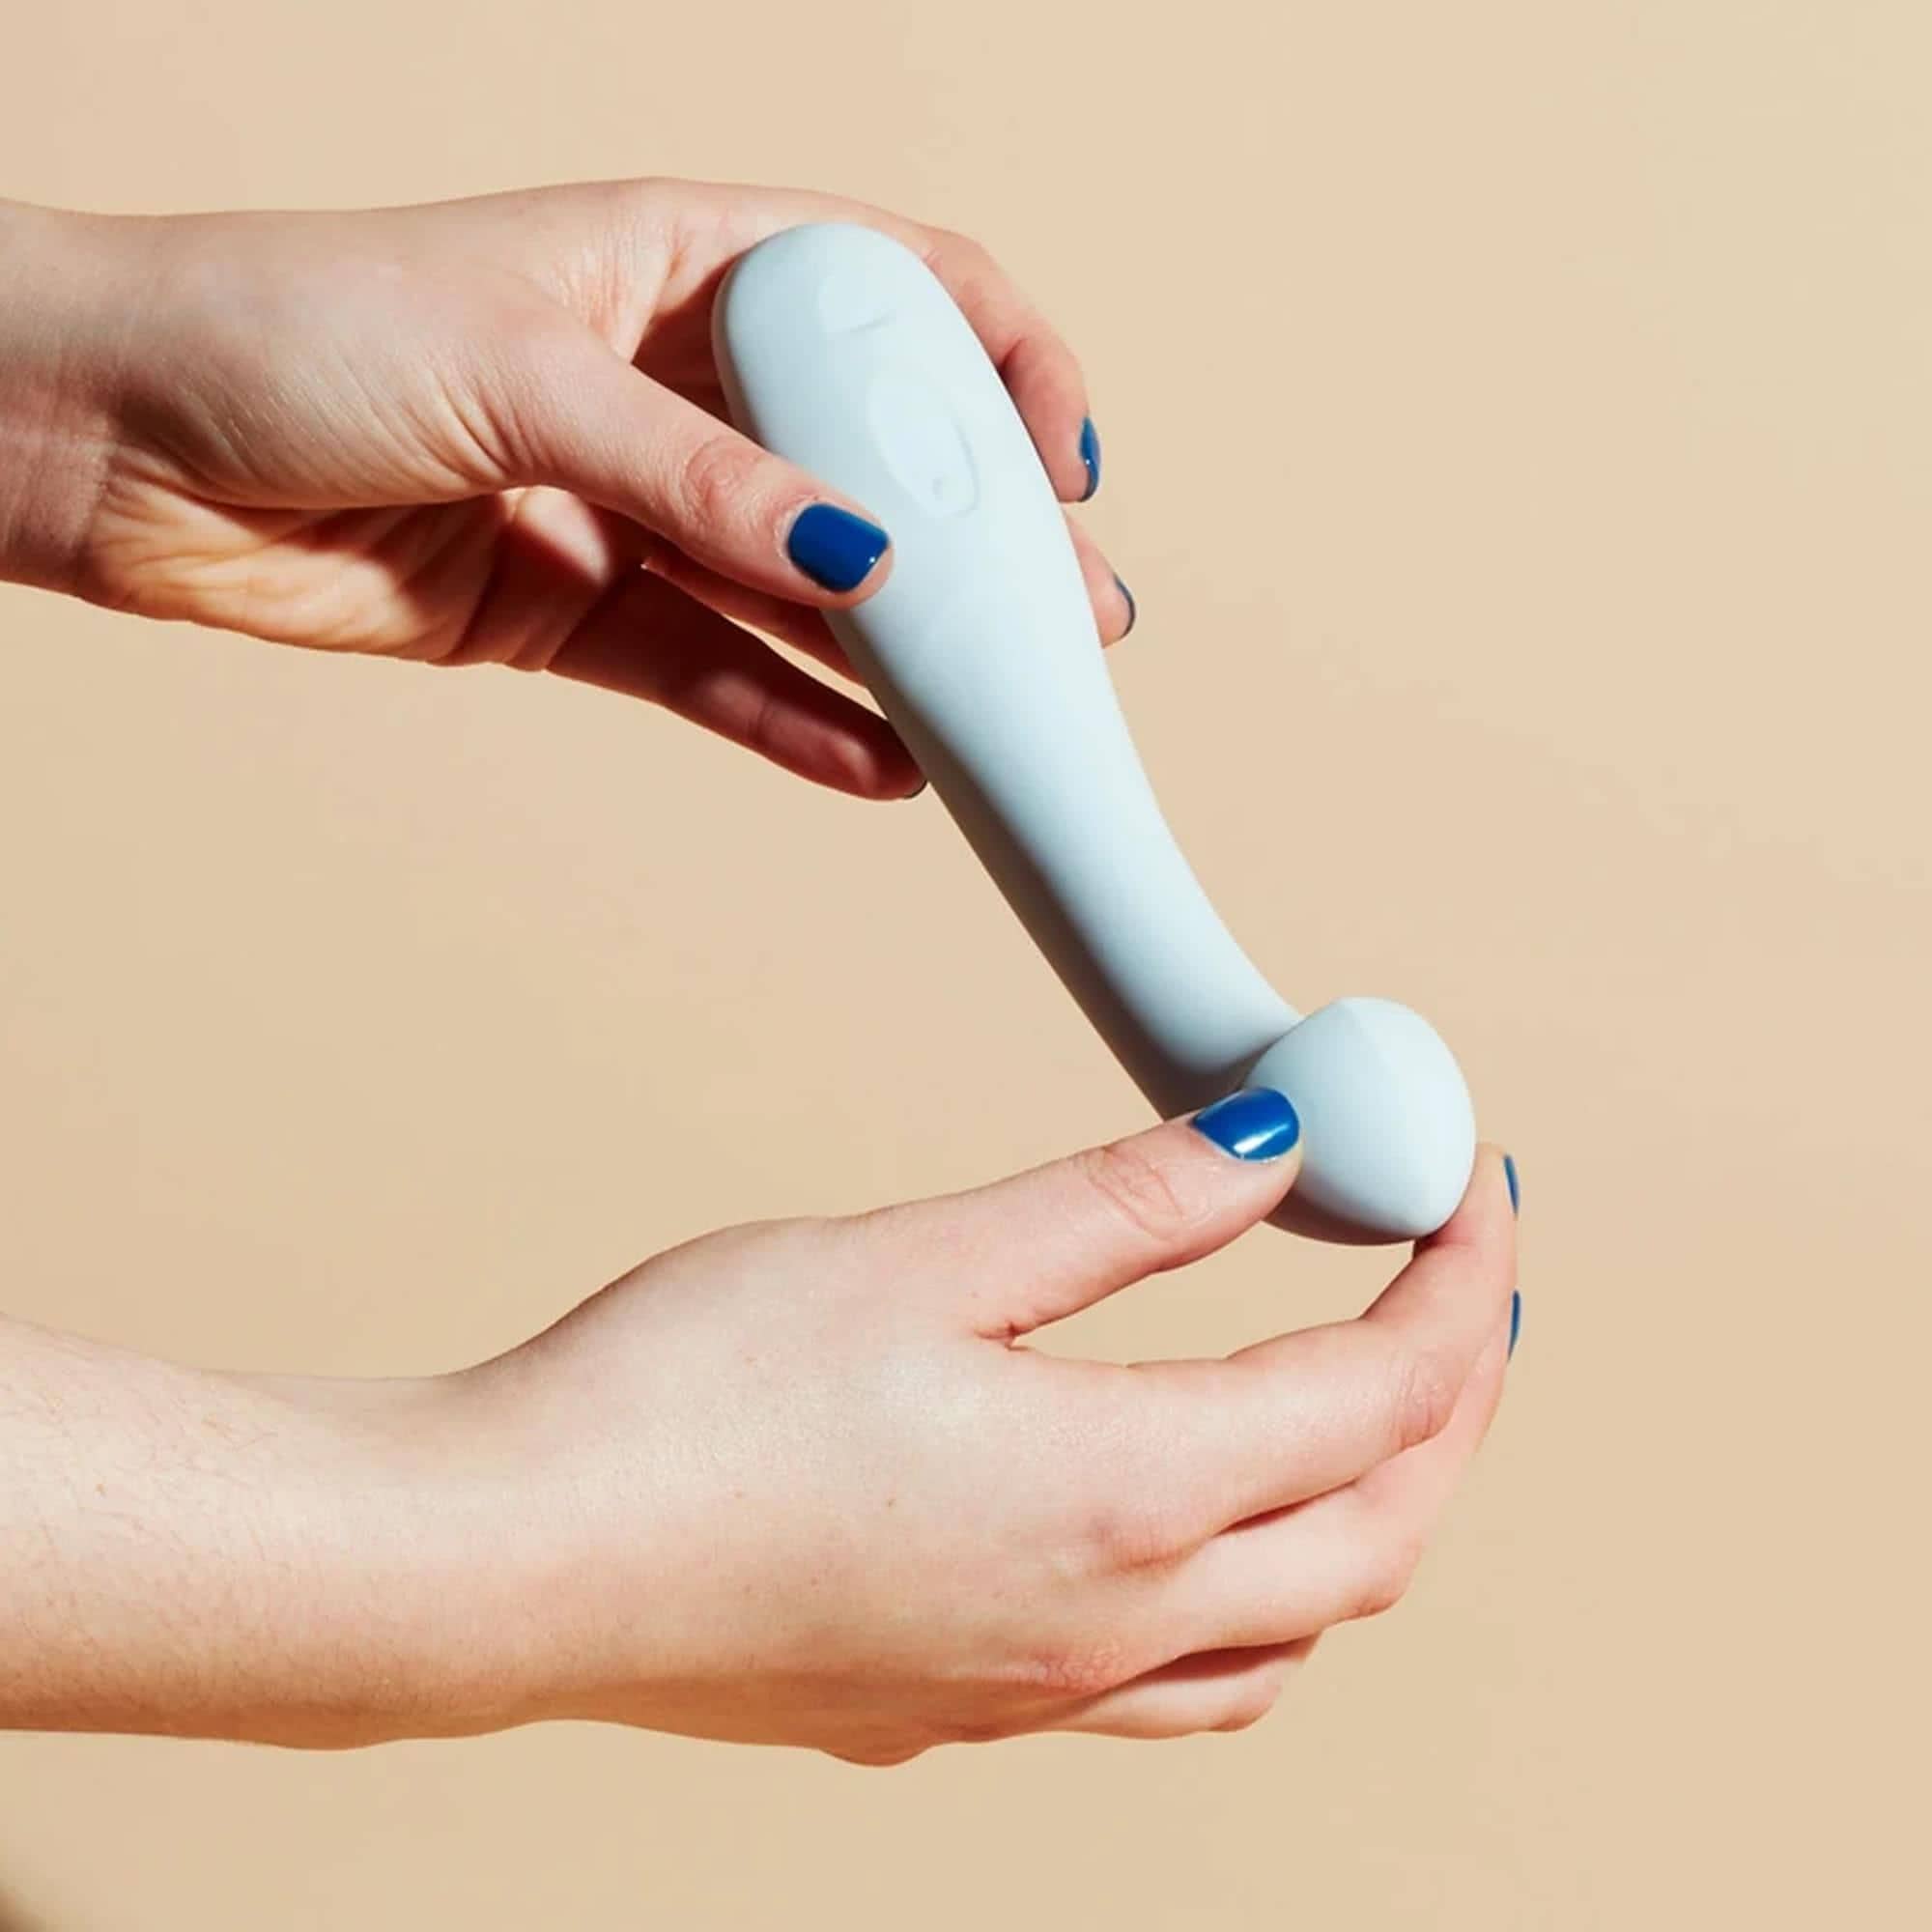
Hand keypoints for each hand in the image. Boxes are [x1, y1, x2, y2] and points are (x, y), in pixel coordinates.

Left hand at [0, 184, 1130, 797]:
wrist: (113, 444)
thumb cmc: (289, 329)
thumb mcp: (522, 374)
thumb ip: (702, 476)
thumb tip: (863, 563)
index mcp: (679, 258)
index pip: (895, 288)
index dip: (1001, 363)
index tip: (1062, 461)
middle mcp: (674, 382)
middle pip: (871, 460)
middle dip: (978, 541)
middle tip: (1068, 624)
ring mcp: (633, 505)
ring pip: (803, 588)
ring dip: (905, 655)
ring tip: (999, 720)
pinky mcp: (579, 611)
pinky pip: (716, 677)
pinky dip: (794, 725)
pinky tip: (881, 770)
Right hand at [413, 1100, 1516, 1760]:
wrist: (514, 1561)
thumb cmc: (688, 1399)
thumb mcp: (927, 1257)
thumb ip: (1123, 1206)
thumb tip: (1273, 1145)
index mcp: (1123, 1494)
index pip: (1381, 1393)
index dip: (1455, 1279)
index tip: (1469, 1185)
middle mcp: (1112, 1625)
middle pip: (1382, 1532)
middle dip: (1453, 1401)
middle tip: (1454, 1283)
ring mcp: (1042, 1694)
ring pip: (1297, 1634)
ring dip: (1371, 1513)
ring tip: (1362, 1404)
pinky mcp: (964, 1713)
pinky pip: (1186, 1687)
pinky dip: (1256, 1600)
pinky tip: (1201, 1530)